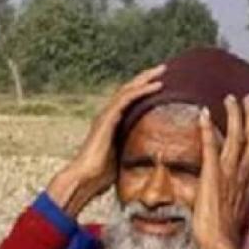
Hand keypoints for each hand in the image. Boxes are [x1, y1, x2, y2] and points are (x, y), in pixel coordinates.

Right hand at [47, 65, 165, 216]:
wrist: (84, 179)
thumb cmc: (100, 175)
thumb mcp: (122, 159)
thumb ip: (132, 151)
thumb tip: (150, 158)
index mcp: (111, 124)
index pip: (128, 101)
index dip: (142, 90)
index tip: (161, 83)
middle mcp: (107, 116)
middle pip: (128, 90)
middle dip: (145, 78)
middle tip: (164, 69)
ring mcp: (105, 117)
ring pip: (127, 90)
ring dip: (145, 79)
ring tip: (162, 71)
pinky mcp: (107, 120)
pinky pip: (126, 99)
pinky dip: (142, 91)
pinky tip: (156, 86)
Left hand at [194, 94, 248, 248]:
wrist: (220, 242)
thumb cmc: (222, 230)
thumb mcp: (230, 206)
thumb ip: (228, 192)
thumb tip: (220, 188)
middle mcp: (244, 173)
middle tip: (247, 98)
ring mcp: (230, 173)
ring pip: (237, 136)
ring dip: (234, 115)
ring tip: (229, 98)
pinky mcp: (213, 176)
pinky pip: (211, 147)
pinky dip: (208, 129)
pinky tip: (203, 115)